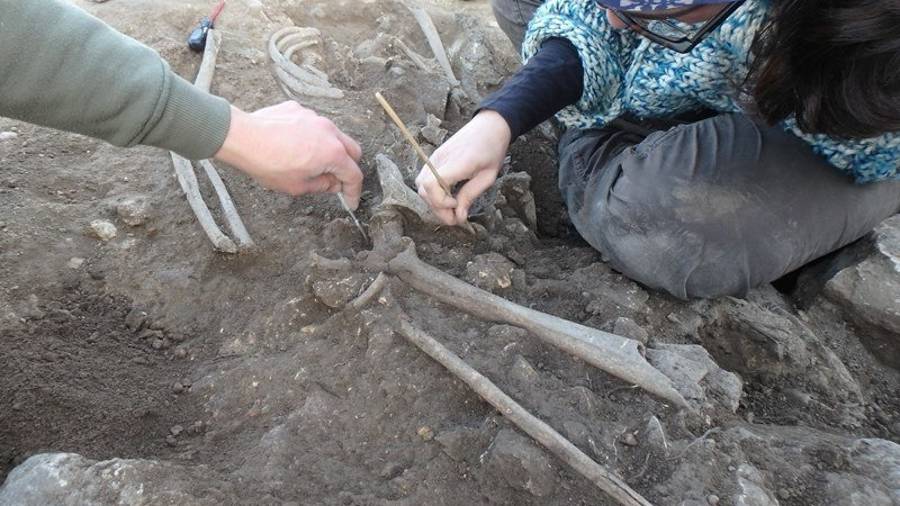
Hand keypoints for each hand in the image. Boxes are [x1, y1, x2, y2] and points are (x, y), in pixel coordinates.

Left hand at [214, 102, 363, 208]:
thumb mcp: (297, 186)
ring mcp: (315, 117)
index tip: (351, 201)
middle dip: (348, 168)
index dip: (354, 192)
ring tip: (313, 162)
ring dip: (330, 150)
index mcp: (333, 153)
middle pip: (352, 151)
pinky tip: (294, 146)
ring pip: (334, 135)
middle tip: (335, 180)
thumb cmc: (267, 163)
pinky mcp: (299, 109)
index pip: (353, 175)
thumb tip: (332, 184)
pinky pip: (313, 124)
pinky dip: (311, 137)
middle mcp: (329, 131)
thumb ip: (321, 186)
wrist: (242, 137)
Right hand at [415, 110, 511, 224]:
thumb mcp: (488, 177)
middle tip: (456, 216)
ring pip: (421, 186)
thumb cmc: (492, 150)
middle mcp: (440, 159)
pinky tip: (448, 195)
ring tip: (452, 206)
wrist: (489, 126)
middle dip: (437, 208)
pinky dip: (433, 192)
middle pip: (423, 190)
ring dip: (434, 201)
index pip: (431, 185)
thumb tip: (458, 216)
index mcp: (457, 162)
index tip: (457, 205)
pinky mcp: (434, 158)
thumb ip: (470, 195)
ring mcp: (434, 157)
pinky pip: (425, 180)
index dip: (440, 202)